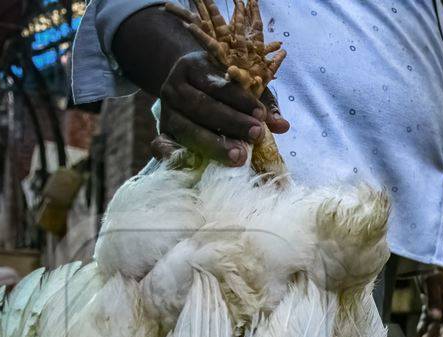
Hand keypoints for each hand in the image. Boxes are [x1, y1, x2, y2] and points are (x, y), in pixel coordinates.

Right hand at [159, 51, 289, 164]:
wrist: (186, 83)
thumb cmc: (223, 86)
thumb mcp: (242, 85)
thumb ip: (262, 103)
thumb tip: (283, 126)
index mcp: (194, 67)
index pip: (219, 85)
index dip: (241, 100)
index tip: (260, 116)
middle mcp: (175, 87)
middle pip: (202, 107)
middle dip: (231, 123)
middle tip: (255, 137)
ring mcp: (165, 111)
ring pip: (187, 128)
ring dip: (213, 144)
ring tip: (238, 157)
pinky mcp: (161, 132)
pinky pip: (159, 144)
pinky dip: (169, 154)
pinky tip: (185, 163)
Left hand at [416, 269, 442, 336]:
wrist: (425, 255)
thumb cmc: (433, 267)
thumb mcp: (432, 283)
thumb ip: (433, 301)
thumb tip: (435, 318)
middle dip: (436, 335)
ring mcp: (441, 302)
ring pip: (436, 321)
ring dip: (429, 331)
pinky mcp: (431, 301)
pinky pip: (428, 315)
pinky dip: (424, 323)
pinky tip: (419, 332)